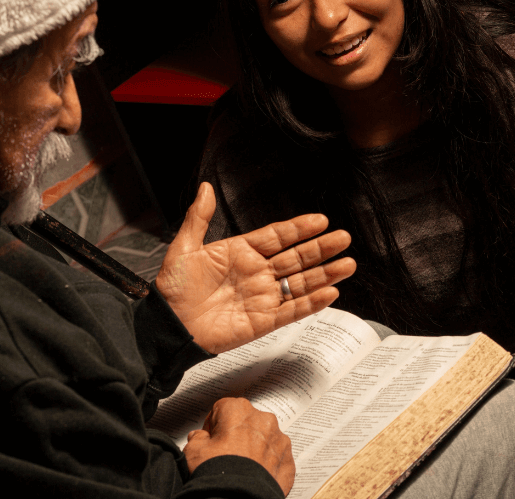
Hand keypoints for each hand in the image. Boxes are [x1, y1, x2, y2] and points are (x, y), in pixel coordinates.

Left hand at [156, 182, 355, 353]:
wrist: (167, 326)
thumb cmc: (172, 290)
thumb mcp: (184, 248)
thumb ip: (198, 219)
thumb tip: (205, 188)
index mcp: (242, 253)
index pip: (278, 237)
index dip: (299, 229)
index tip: (320, 221)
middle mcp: (257, 273)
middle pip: (297, 258)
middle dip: (322, 249)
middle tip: (343, 239)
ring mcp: (263, 297)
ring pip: (301, 283)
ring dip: (325, 274)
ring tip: (347, 265)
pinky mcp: (263, 321)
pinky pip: (293, 310)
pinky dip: (312, 303)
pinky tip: (330, 293)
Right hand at [184, 397, 294, 493]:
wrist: (240, 497)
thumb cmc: (219, 473)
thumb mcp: (194, 452)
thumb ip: (196, 438)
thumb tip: (199, 438)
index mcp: (238, 410)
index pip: (223, 408)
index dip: (214, 424)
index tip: (210, 437)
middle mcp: (262, 419)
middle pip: (246, 421)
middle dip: (237, 434)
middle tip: (224, 453)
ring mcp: (279, 438)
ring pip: (264, 437)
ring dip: (254, 447)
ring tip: (240, 466)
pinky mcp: (288, 457)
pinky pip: (276, 456)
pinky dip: (267, 463)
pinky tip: (255, 474)